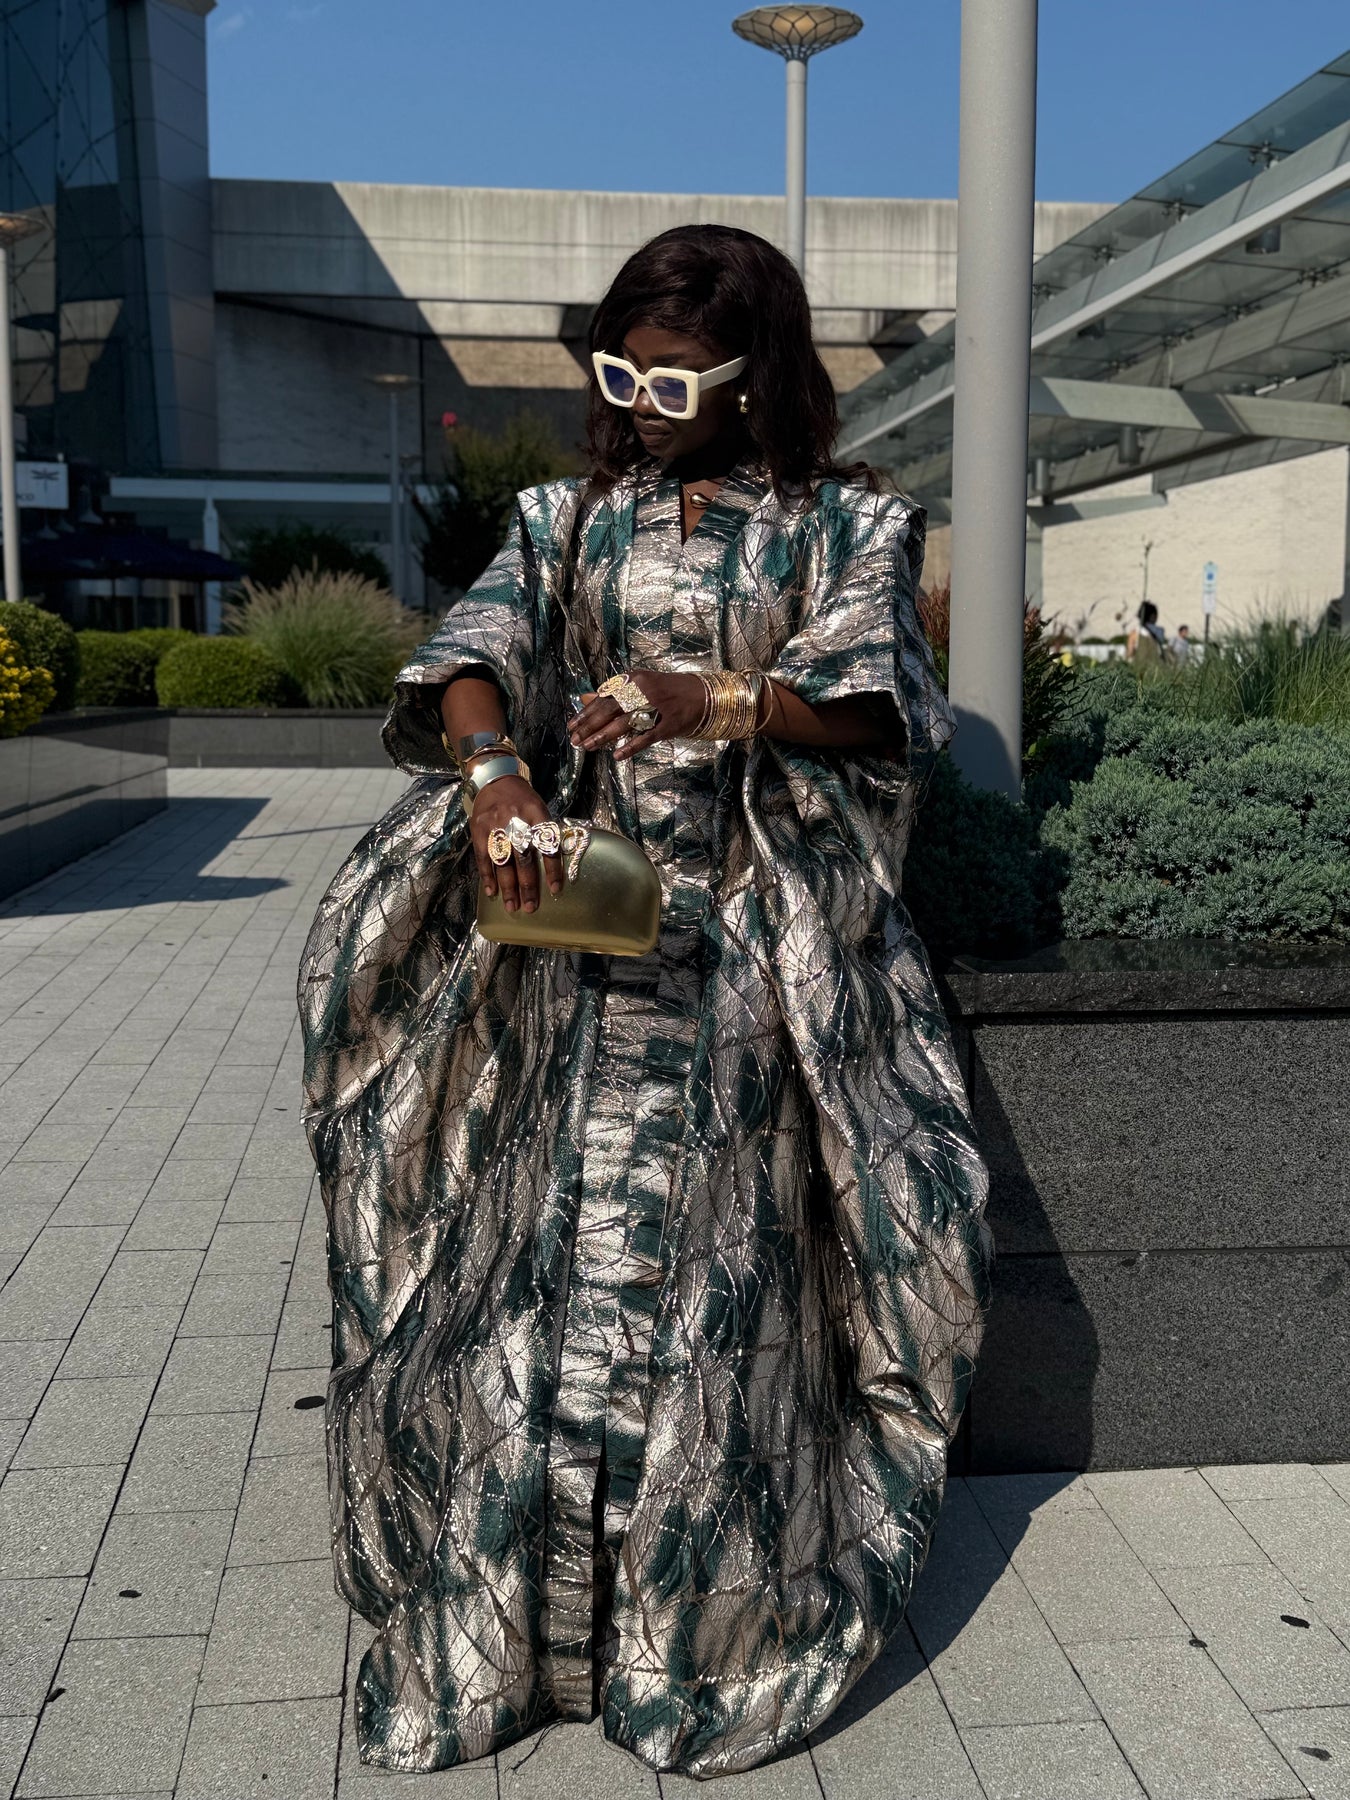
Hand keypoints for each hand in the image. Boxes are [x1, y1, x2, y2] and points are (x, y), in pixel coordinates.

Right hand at [470, 775, 560, 911]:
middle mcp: (517, 820)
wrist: (495, 780)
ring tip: (512, 907)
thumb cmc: (522, 800)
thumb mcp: (539, 809)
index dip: (552, 869)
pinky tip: (492, 892)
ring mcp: (496, 825)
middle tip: (530, 907)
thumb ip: (545, 834)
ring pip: (503, 861)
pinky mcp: (479, 829)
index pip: (547, 845)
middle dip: (528, 885)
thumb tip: (553, 867)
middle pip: (524, 857)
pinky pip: (483, 857)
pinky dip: (487, 876)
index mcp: (537, 814)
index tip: (555, 889)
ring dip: (508, 887)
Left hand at [568, 670, 708, 762]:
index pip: (604, 697)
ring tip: (588, 746)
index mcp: (633, 679)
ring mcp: (656, 708)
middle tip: (575, 739)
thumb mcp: (639, 685)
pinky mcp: (667, 725)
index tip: (572, 725)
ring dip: (603, 736)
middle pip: (610, 710)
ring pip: (623, 724)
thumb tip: (586, 699)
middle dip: (590, 726)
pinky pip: (645, 738)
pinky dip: (631, 747)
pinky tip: (617, 756)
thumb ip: (614, 693)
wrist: (702, 695)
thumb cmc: (667, 691)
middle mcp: (642, 691)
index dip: (586, 712)